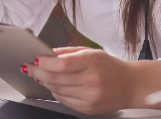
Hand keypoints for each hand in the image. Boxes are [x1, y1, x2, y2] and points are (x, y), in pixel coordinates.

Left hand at [22, 47, 160, 114]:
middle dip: (38, 72)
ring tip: (40, 75)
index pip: (62, 64)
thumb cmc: (110, 66)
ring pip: (57, 90)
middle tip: (29, 67)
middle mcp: (92, 80)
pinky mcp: (88, 108)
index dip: (45, 62)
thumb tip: (48, 53)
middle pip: (56, 78)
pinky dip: (55, 92)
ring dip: (45, 82)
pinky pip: (64, 100)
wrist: (131, 85)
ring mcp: (90, 96)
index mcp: (93, 61)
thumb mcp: (92, 52)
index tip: (35, 59)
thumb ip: (69, 52)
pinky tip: (53, 86)